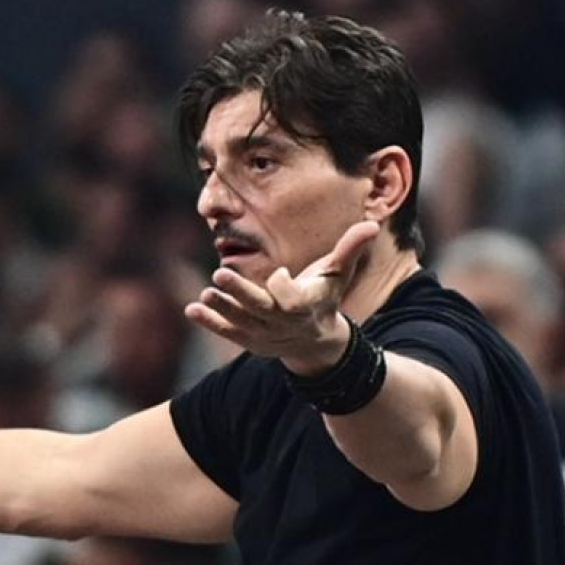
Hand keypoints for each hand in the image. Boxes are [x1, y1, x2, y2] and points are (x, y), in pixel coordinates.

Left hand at [185, 221, 378, 374]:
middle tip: (219, 272)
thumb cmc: (324, 297)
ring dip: (222, 307)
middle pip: (259, 309)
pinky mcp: (247, 339)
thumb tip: (372, 224)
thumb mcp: (337, 274)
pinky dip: (209, 322)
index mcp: (304, 306)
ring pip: (240, 321)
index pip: (291, 299)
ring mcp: (263, 334)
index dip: (284, 286)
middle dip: (241, 293)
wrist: (315, 341)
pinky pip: (226, 331)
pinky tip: (192, 308)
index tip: (280, 272)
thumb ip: (350, 249)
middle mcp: (282, 323)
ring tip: (206, 291)